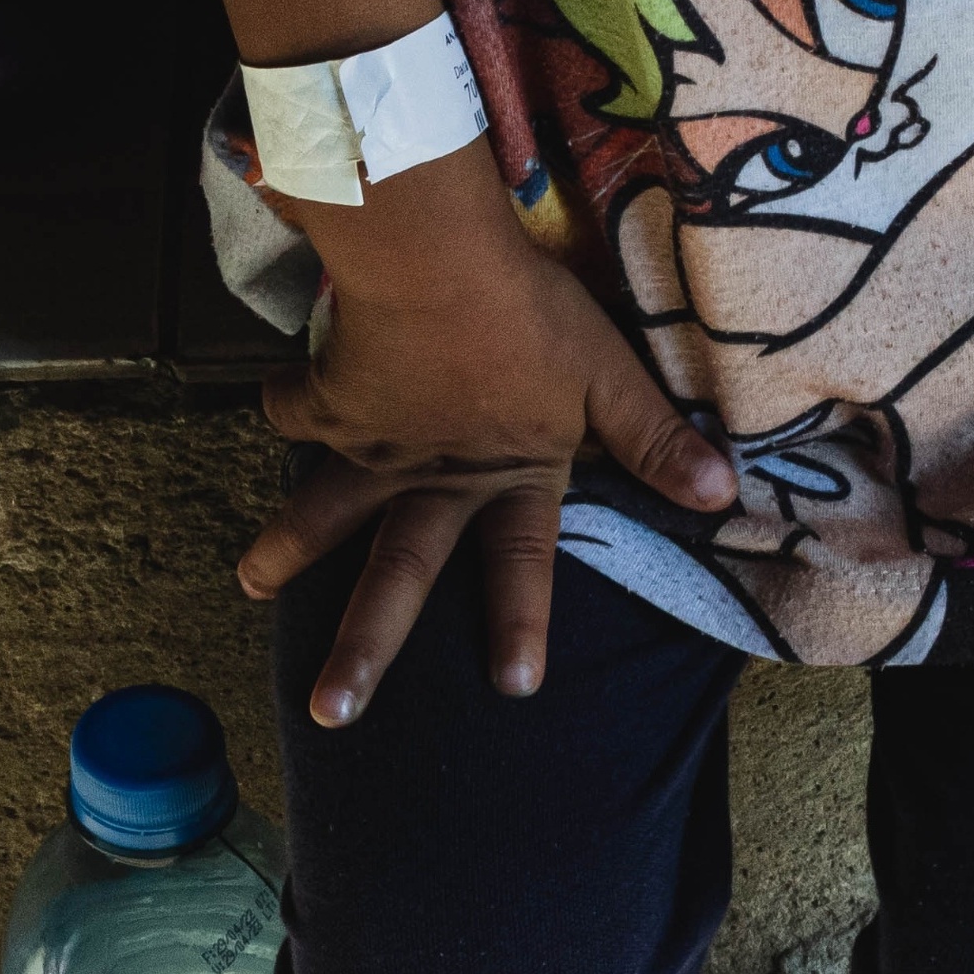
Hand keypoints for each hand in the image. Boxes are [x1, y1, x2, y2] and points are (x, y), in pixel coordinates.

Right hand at [238, 173, 737, 725]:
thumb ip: (654, 437)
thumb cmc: (528, 313)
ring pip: (325, 508)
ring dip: (287, 547)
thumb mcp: (606, 372)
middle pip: (396, 574)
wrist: (434, 262)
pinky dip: (285, 404)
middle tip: (329, 710)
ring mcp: (375, 444)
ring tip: (252, 584)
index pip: (520, 564)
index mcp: (504, 475)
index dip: (520, 623)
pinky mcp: (332, 396)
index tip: (514, 687)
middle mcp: (432, 478)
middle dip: (362, 648)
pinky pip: (299, 407)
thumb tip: (721, 494)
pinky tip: (278, 406)